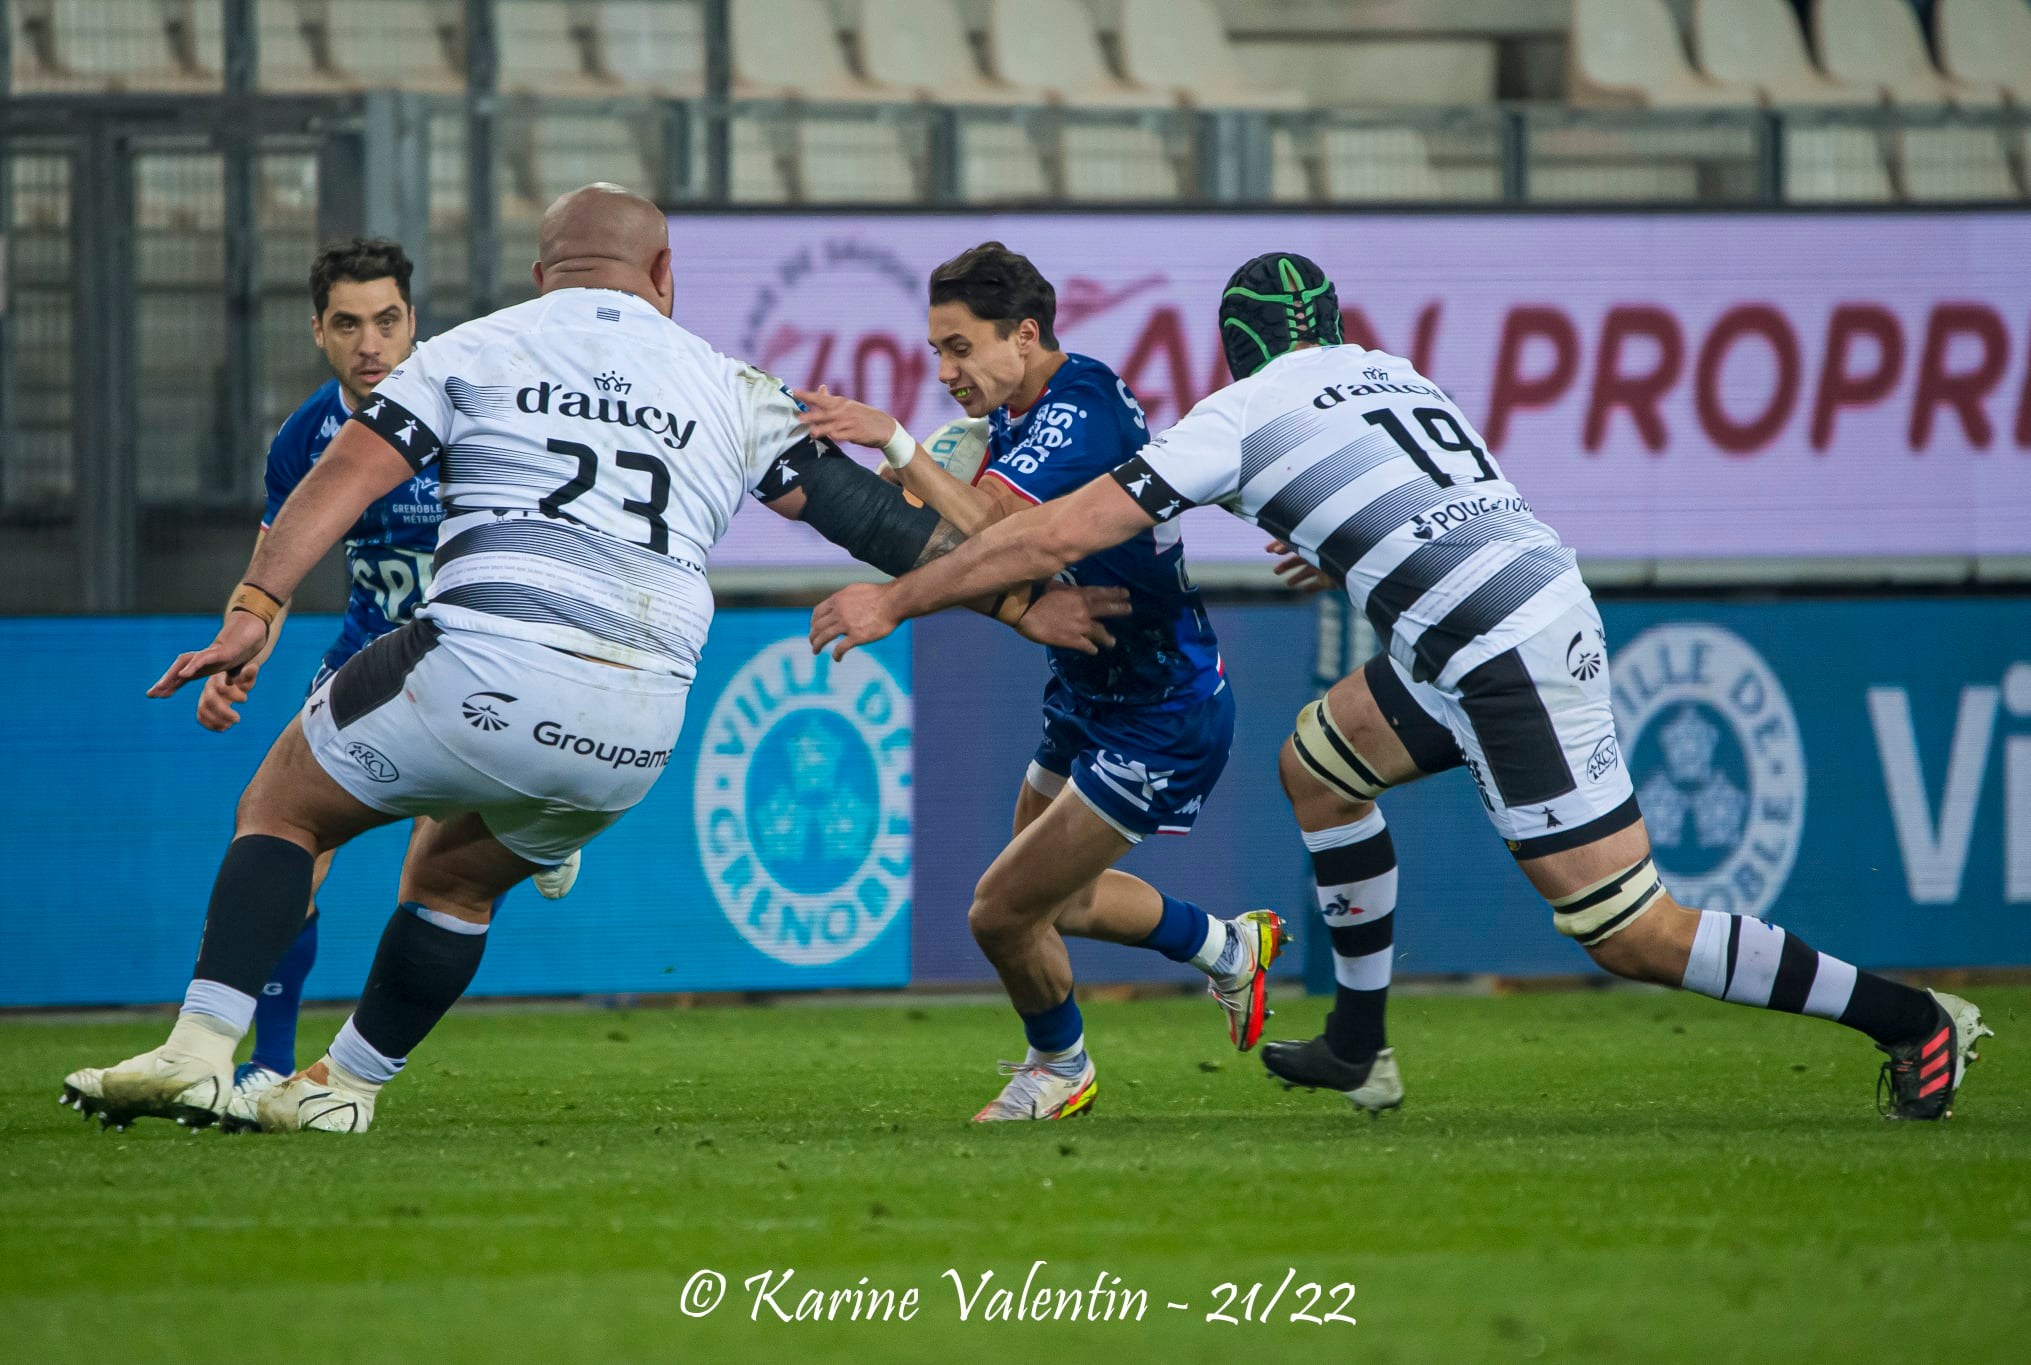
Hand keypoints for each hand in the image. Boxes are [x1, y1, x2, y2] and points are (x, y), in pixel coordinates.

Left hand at [147, 611, 267, 698]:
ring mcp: (209, 654)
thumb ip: (231, 675)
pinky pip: (202, 658)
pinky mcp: (220, 652)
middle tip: (151, 694)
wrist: (253, 634)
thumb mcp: (235, 667)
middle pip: (178, 668)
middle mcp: (202, 659)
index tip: (154, 695)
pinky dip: (192, 666)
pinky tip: (184, 674)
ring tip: (161, 687)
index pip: (181, 676)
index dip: (169, 685)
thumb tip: (229, 682)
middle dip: (164, 681)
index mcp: (203, 666)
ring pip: (185, 662)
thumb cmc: (241, 650)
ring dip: (172, 674)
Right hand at [194, 658, 263, 730]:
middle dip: (224, 712)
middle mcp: (208, 688)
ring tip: (229, 725)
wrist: (229, 681)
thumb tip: (254, 667)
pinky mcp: (203, 707)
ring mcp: (204, 698)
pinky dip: (210, 725)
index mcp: (218, 679)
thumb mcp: (245, 677)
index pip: (222, 687)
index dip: (233, 694)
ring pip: (203, 710)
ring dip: (216, 720)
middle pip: (210, 700)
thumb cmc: (240, 679)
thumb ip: (248, 674)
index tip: (245, 699)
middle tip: (238, 719)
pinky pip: (200, 717)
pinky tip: (223, 728)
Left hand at [792, 385, 904, 449]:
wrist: (884, 426)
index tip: (794, 392)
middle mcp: (844, 410)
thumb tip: (821, 387)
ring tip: (811, 432)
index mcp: (841, 402)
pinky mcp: (856, 433)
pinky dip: (835, 436)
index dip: (807, 395)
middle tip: (798, 416)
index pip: (821, 397)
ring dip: (822, 428)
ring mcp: (850, 422)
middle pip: (825, 411)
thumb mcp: (848, 404)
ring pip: (833, 425)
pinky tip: (829, 437)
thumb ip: (832, 399)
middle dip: (812, 414)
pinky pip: (843, 435)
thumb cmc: (863, 415)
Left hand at [809, 582, 900, 660]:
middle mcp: (838, 612)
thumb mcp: (856, 590)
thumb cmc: (880, 595)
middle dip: (813, 636)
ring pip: (824, 637)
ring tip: (815, 651)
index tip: (814, 628)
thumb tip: (839, 603)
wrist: (894, 602)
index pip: (818, 612)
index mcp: (838, 600)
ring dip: (817, 646)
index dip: (813, 622)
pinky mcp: (857, 636)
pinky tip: (837, 658)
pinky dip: (836, 655)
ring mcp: (846, 624)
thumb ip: (844, 598)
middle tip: (813, 643)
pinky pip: (840, 648)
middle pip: (818, 626)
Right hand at [1014, 583, 1131, 653]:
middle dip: (1120, 609)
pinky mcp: (1072, 640)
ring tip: (1113, 641)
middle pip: (1107, 609)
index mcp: (1080, 593)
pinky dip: (1092, 648)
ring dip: (1108, 637)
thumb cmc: (1035, 592)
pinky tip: (1094, 651)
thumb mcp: (1055, 585)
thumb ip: (1067, 590)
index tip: (1126, 594)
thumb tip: (1070, 591)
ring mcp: (1080, 626)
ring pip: (1101, 632)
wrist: (1023, 609)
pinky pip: (1087, 646)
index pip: (1103, 593)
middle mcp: (1085, 609)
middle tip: (1129, 610)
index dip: (1115, 594)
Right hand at [1266, 538, 1337, 593]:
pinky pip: (1318, 585)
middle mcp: (1318, 555)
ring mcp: (1324, 568)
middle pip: (1298, 560)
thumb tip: (1273, 548)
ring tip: (1288, 584)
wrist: (1355, 565)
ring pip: (1307, 573)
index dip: (1279, 546)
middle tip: (1275, 572)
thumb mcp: (1312, 548)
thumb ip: (1294, 547)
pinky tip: (1304, 591)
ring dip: (1297, 578)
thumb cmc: (1335, 551)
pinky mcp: (1329, 581)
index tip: (1268, 550)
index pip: (1294, 544)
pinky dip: (1311, 588)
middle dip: (1286, 565)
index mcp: (1312, 544)